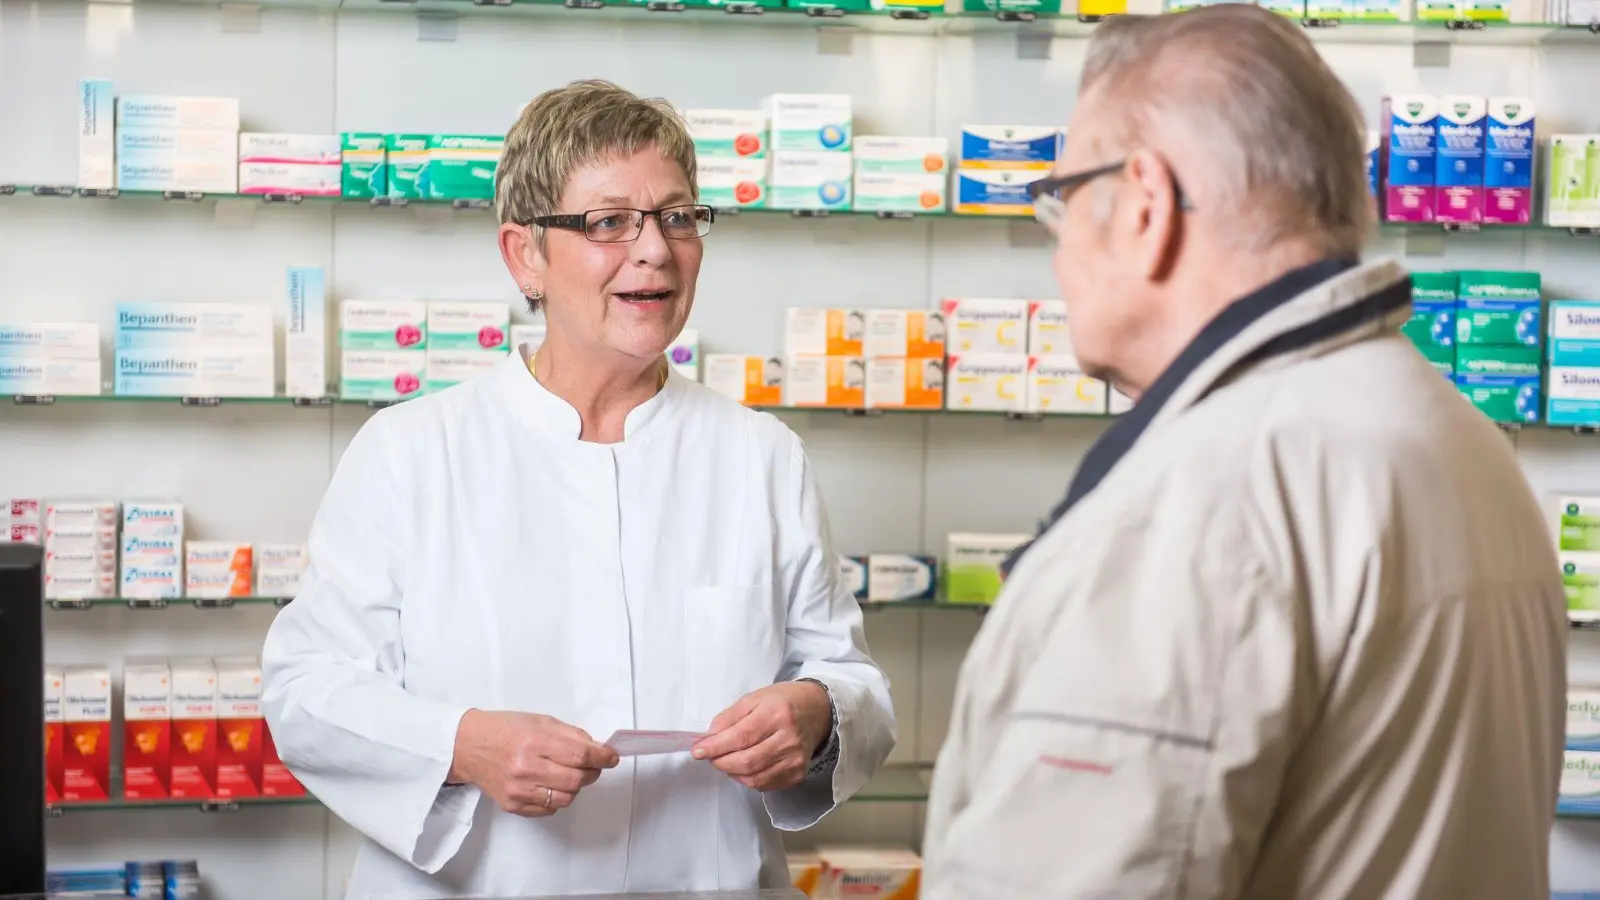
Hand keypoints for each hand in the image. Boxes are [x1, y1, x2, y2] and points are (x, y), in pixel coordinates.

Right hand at [449, 709, 619, 817]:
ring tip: (570, 774)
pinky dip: (558, 798)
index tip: (611, 757)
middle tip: (593, 765)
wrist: (467, 746)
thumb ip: (570, 734)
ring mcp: (519, 790)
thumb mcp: (539, 720)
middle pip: (576, 779)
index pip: (580, 755)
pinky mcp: (513, 806)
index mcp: (534, 741)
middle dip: (593, 772)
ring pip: (566, 798)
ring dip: (576, 787)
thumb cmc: (504, 729)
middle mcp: (526, 768)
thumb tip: (598, 749)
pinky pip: (549, 809)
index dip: (602, 757)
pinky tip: (552, 784)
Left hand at [691, 681, 830, 791]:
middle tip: (710, 756)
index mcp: (777, 714)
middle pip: (746, 762)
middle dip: (721, 762)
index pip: (741, 737)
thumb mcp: (754, 698)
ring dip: (732, 772)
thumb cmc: (783, 702)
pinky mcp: (797, 773)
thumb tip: (709, 737)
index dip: (716, 747)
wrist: (818, 711)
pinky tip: (744, 767)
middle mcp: (789, 739)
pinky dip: (748, 779)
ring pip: (754, 778)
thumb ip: (729, 717)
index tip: (698, 750)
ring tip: (726, 760)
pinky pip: (765, 784)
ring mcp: (795, 759)